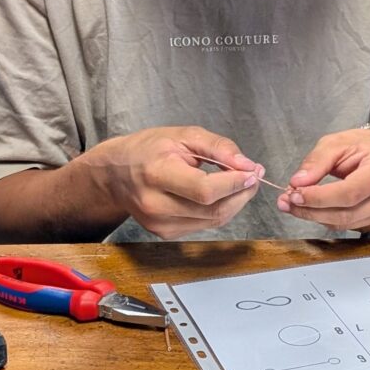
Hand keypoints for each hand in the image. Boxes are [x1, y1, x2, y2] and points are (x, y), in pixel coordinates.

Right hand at [91, 126, 263, 239]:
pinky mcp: (165, 234)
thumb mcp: (183, 135)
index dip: (234, 183)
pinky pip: (204, 225)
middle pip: (212, 210)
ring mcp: (159, 224)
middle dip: (241, 193)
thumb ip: (217, 147)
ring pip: (213, 221)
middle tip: (254, 176)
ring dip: (235, 203)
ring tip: (240, 183)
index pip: (204, 190)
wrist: (116, 174)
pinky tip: (220, 195)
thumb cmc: (149, 149)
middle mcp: (156, 205)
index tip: (253, 171)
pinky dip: (220, 210)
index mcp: (157, 174)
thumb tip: (247, 164)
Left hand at [276, 128, 369, 232]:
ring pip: (346, 224)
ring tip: (295, 203)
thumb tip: (297, 183)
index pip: (350, 192)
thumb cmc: (365, 145)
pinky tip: (315, 208)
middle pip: (347, 214)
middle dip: (312, 211)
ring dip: (316, 217)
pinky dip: (328, 219)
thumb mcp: (338, 142)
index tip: (294, 194)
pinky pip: (349, 227)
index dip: (319, 198)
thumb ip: (317, 161)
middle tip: (286, 202)